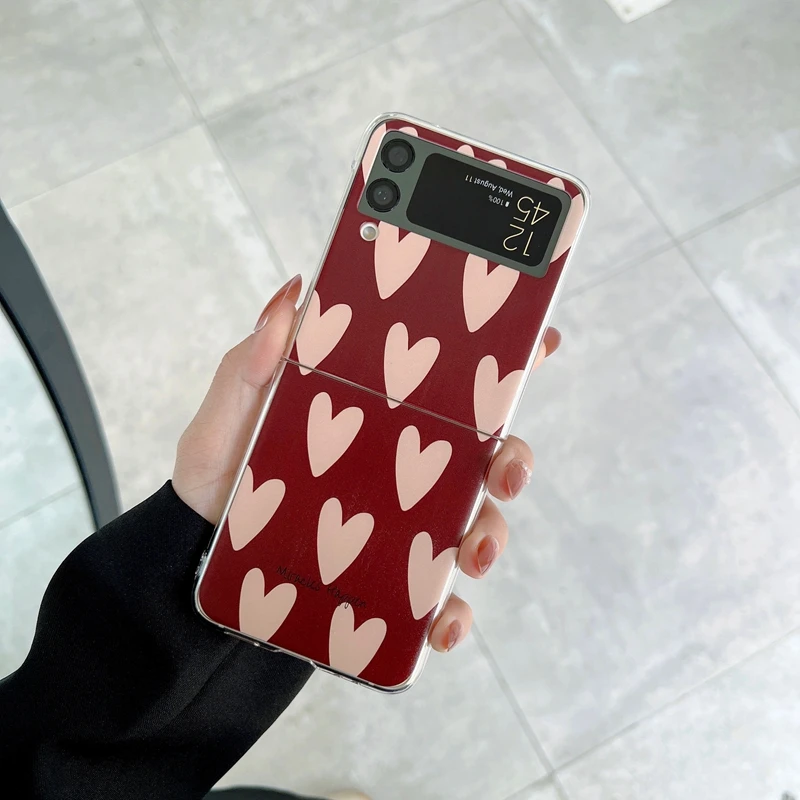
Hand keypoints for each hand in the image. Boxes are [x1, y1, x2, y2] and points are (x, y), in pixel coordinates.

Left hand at [173, 275, 560, 652]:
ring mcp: (405, 528)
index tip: (537, 345)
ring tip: (473, 552)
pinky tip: (440, 623)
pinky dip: (450, 615)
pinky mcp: (392, 585)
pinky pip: (437, 603)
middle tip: (503, 470)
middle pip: (485, 459)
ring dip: (490, 537)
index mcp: (381, 417)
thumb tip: (295, 294)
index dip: (503, 364)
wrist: (196, 556)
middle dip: (513, 462)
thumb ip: (255, 361)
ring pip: (474, 527)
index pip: (453, 387)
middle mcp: (406, 470)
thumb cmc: (219, 476)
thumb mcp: (228, 414)